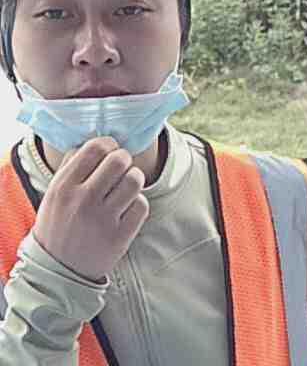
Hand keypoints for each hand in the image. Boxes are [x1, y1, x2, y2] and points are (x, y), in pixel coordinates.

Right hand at [33, 136, 149, 282]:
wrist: (56, 273)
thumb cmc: (58, 225)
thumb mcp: (54, 193)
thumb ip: (73, 165)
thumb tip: (99, 142)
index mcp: (64, 186)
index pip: (96, 147)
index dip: (109, 144)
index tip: (110, 152)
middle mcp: (82, 201)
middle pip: (119, 159)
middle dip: (124, 159)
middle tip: (120, 169)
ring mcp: (102, 220)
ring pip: (134, 179)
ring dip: (134, 179)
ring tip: (126, 186)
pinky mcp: (118, 238)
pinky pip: (142, 205)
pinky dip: (137, 204)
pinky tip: (127, 208)